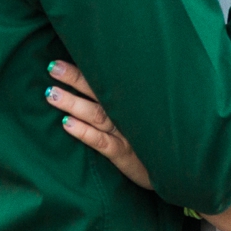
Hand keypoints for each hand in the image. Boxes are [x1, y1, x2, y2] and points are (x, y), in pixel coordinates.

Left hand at [44, 61, 151, 189]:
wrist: (179, 169)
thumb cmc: (154, 142)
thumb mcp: (142, 120)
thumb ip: (123, 103)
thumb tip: (96, 87)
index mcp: (129, 104)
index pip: (104, 82)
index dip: (82, 71)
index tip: (60, 61)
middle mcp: (127, 115)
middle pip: (98, 93)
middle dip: (74, 79)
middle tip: (52, 68)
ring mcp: (126, 134)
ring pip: (96, 115)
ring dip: (73, 103)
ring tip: (52, 94)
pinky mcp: (125, 155)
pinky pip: (102, 142)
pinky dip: (84, 132)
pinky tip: (66, 124)